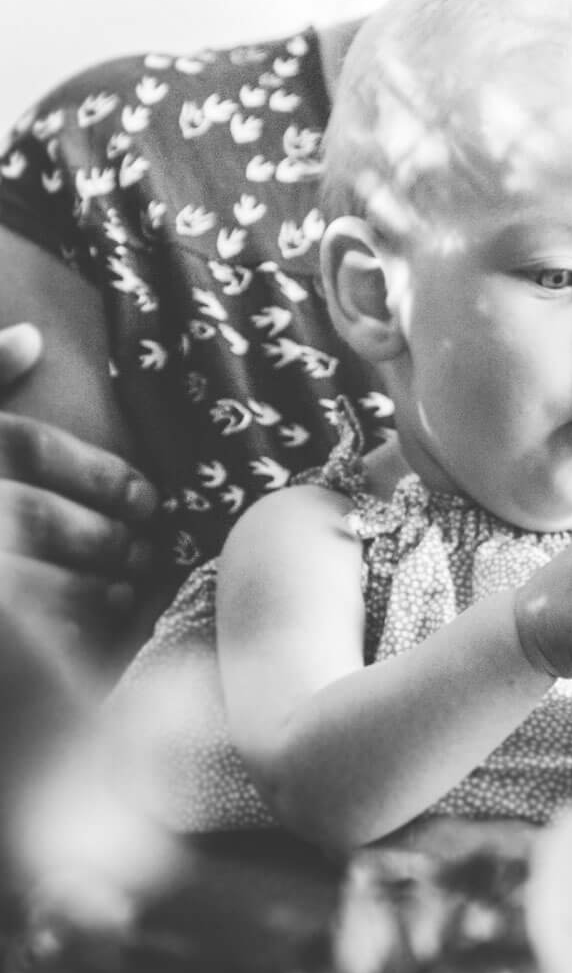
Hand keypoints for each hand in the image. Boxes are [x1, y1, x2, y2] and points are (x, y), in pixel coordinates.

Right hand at [0, 322, 158, 649]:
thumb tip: (33, 337)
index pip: (30, 449)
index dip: (100, 474)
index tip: (148, 497)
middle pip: (38, 518)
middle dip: (103, 536)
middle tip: (144, 550)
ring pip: (28, 581)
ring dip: (88, 590)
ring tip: (124, 593)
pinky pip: (21, 627)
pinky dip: (53, 633)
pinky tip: (80, 635)